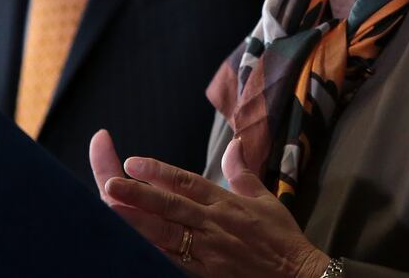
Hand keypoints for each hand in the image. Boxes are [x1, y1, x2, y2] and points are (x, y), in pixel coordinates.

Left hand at [89, 130, 328, 277]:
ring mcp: (207, 251)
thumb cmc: (282, 238)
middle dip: (137, 195)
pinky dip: (149, 252)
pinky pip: (171, 261)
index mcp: (226, 204)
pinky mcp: (204, 273)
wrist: (298, 277)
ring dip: (135, 222)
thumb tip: (235, 144)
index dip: (160, 171)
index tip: (134, 161)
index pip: (187, 183)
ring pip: (163, 234)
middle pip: (169, 207)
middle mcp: (212, 225)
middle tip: (110, 183)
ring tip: (111, 208)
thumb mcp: (265, 200)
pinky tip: (129, 245)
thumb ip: (242, 172)